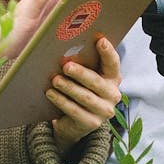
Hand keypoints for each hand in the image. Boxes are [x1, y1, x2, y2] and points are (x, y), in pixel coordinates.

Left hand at [48, 36, 121, 151]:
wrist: (73, 121)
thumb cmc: (78, 90)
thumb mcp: (83, 77)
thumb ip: (82, 64)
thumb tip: (67, 48)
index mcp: (112, 78)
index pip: (113, 63)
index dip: (108, 52)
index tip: (100, 40)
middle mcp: (112, 95)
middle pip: (97, 82)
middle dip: (81, 73)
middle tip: (66, 66)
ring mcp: (104, 111)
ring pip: (85, 97)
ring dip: (68, 87)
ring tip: (55, 80)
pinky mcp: (92, 123)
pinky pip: (75, 111)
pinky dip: (62, 101)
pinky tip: (51, 93)